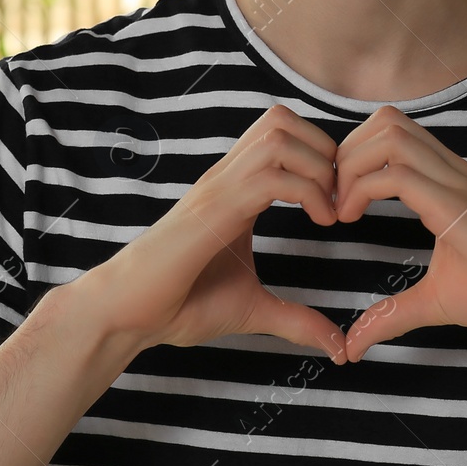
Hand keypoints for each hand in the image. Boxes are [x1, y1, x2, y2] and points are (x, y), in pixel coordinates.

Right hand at [85, 105, 348, 363]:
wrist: (126, 315)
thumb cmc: (178, 305)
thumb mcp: (251, 309)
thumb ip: (295, 320)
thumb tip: (336, 346)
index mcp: (235, 189)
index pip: (282, 133)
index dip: (321, 156)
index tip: (339, 202)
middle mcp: (226, 178)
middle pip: (282, 119)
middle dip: (325, 150)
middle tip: (340, 199)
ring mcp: (217, 189)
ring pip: (278, 136)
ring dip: (318, 167)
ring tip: (330, 211)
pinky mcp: (212, 210)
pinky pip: (269, 177)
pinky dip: (307, 191)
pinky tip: (320, 222)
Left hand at [332, 105, 466, 362]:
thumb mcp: (435, 300)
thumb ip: (393, 314)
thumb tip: (354, 344)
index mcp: (446, 181)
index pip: (390, 134)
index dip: (352, 156)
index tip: (336, 202)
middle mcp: (450, 172)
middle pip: (385, 120)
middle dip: (344, 152)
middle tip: (331, 200)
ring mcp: (457, 184)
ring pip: (391, 134)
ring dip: (351, 164)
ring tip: (340, 208)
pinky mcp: (461, 207)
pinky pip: (402, 174)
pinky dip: (362, 188)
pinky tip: (351, 219)